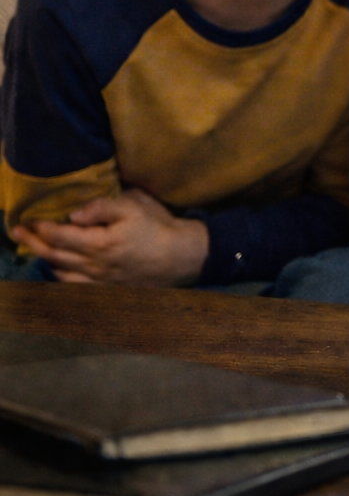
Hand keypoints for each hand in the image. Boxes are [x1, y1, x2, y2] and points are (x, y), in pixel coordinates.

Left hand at [9, 190, 208, 286]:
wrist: (183, 256)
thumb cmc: (159, 227)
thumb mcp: (135, 206)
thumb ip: (102, 207)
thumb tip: (74, 213)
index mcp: (99, 244)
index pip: (60, 236)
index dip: (41, 227)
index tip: (28, 218)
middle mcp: (94, 266)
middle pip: (54, 256)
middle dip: (33, 242)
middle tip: (18, 231)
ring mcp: (100, 281)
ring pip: (61, 273)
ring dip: (44, 260)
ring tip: (36, 247)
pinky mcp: (108, 289)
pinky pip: (75, 287)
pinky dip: (60, 277)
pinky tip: (59, 269)